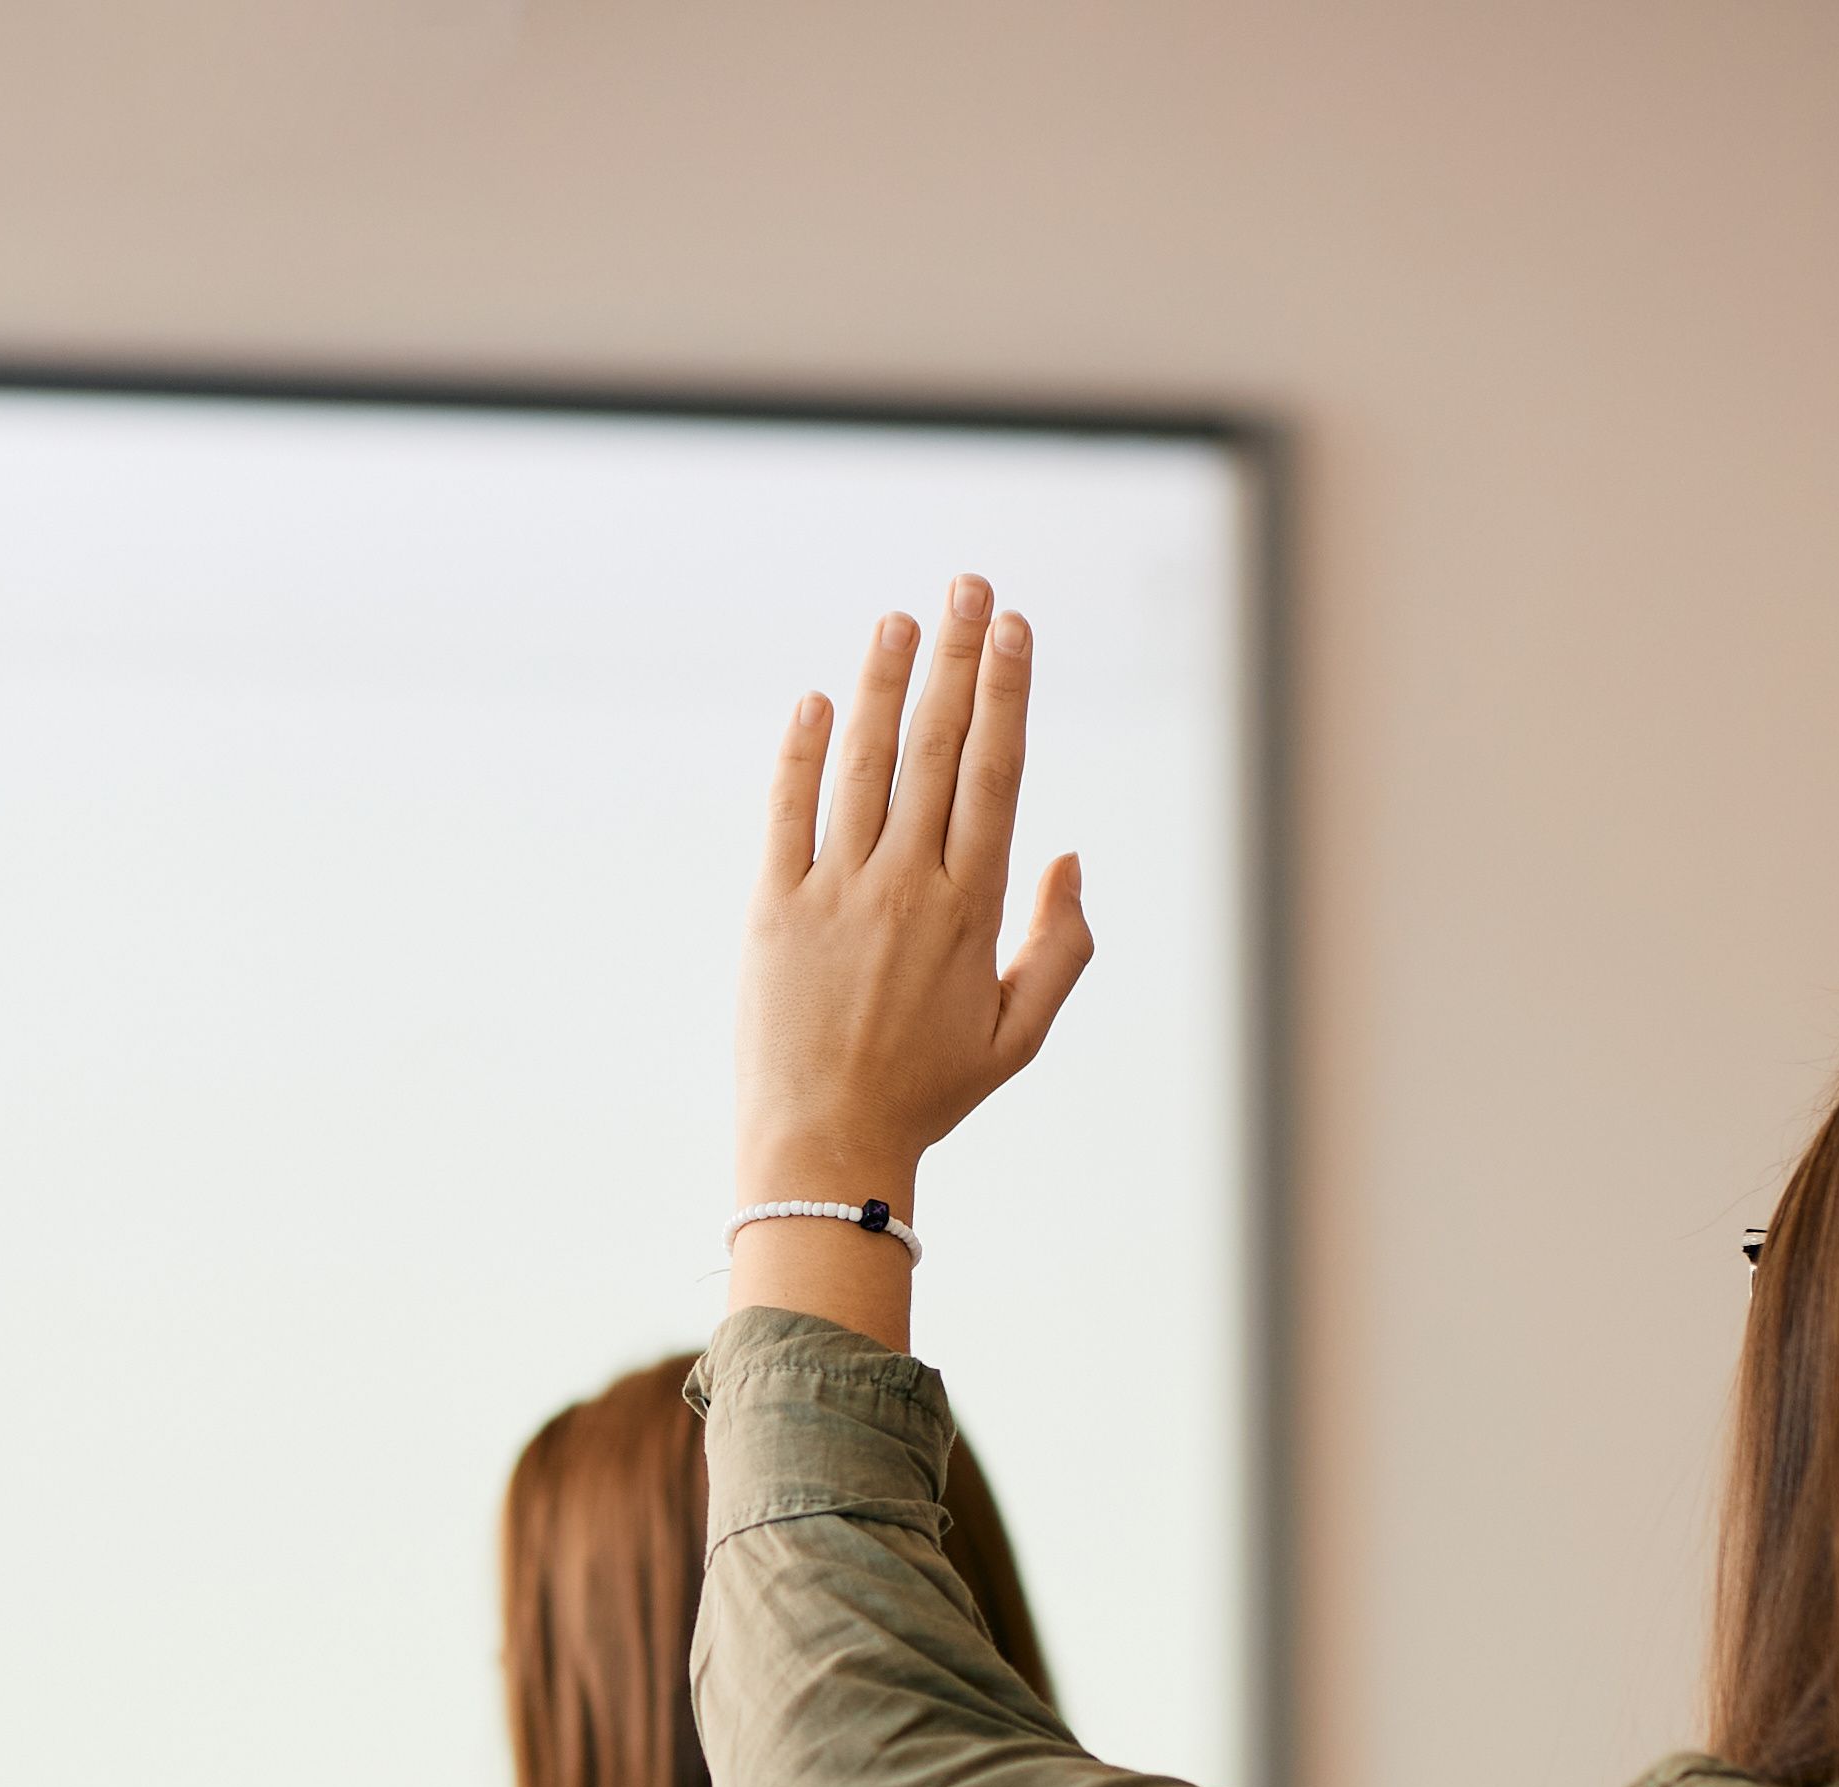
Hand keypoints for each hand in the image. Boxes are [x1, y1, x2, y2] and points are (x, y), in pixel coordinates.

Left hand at [731, 575, 1095, 1333]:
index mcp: (970, 908)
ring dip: (883, 685)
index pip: (996, 774)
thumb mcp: (1018, 1034)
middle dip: (958, 659)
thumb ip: (1059, 946)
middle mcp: (905, 886)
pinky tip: (814, 701)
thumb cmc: (926, 1094)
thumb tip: (1066, 856)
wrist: (824, 1149)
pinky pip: (787, 813)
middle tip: (969, 586)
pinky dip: (799, 754)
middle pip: (938, 748)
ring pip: (864, 765)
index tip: (1016, 630)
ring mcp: (835, 893)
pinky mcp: (772, 910)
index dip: (1008, 693)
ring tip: (899, 620)